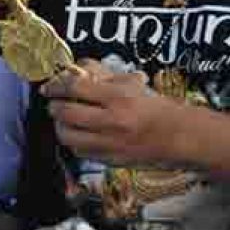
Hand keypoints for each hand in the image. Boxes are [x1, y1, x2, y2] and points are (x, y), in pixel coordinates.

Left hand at [42, 59, 177, 167]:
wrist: (180, 137)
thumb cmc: (155, 108)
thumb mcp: (131, 84)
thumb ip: (101, 74)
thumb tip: (74, 69)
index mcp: (119, 98)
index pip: (75, 87)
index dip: (56, 85)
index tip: (49, 86)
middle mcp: (112, 122)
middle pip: (65, 113)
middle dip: (54, 105)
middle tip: (54, 102)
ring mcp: (110, 144)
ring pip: (66, 136)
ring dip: (60, 125)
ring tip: (64, 119)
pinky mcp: (109, 160)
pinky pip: (78, 151)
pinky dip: (73, 141)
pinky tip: (79, 134)